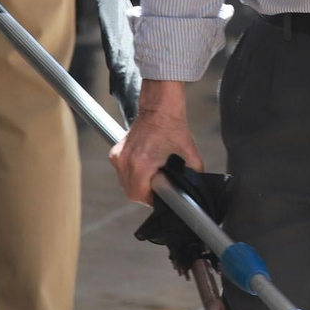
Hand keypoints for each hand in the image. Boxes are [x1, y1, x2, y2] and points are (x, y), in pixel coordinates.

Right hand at [108, 80, 202, 205]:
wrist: (159, 109)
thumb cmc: (174, 128)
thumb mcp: (191, 154)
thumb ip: (193, 175)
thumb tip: (193, 188)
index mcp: (142, 163)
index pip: (139, 195)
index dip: (151, 200)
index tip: (160, 197)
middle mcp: (126, 161)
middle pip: (130, 192)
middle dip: (145, 194)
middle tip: (159, 189)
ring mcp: (119, 157)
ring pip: (125, 183)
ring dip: (138, 185)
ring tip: (153, 177)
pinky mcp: (116, 152)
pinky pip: (122, 172)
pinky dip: (132, 174)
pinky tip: (145, 169)